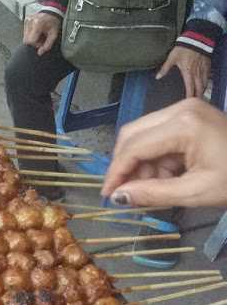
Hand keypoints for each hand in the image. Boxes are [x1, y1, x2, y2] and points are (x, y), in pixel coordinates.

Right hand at [23, 13, 60, 55]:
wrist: (52, 12)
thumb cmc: (53, 22)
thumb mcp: (53, 35)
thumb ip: (47, 45)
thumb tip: (40, 53)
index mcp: (37, 24)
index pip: (30, 41)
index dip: (36, 44)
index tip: (42, 42)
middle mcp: (30, 21)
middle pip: (26, 40)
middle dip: (34, 42)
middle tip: (41, 38)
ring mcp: (27, 20)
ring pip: (25, 37)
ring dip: (32, 38)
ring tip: (40, 34)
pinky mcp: (26, 20)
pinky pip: (25, 32)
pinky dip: (31, 34)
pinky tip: (37, 31)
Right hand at [102, 98, 226, 208]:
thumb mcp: (196, 193)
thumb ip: (153, 194)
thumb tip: (118, 197)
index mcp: (184, 124)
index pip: (134, 146)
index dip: (116, 173)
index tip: (108, 197)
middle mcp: (180, 107)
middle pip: (133, 134)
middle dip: (126, 166)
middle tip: (125, 194)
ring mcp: (185, 108)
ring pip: (144, 134)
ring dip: (142, 164)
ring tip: (156, 188)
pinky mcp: (189, 114)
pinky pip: (159, 135)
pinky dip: (156, 158)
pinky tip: (167, 177)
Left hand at [156, 46, 210, 98]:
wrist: (197, 39)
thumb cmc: (183, 48)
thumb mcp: (172, 58)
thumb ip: (165, 68)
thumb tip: (157, 77)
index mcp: (188, 73)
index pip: (189, 88)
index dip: (189, 96)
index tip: (187, 102)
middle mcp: (197, 74)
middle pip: (199, 89)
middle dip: (197, 96)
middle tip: (195, 102)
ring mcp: (203, 70)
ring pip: (204, 84)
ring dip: (202, 91)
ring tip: (200, 96)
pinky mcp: (207, 65)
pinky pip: (208, 77)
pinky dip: (207, 83)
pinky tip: (205, 85)